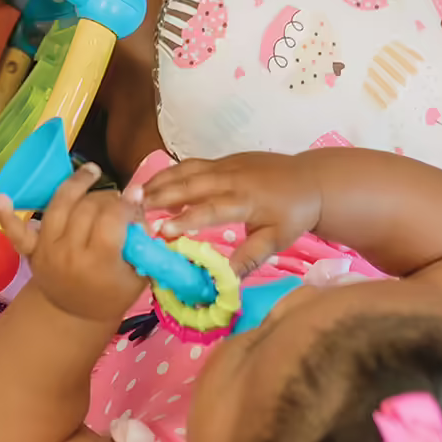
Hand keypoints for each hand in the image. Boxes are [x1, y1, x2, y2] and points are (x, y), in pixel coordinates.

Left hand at [0, 163, 142, 323]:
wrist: (74, 316)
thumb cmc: (111, 295)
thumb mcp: (137, 277)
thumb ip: (142, 244)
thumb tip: (141, 207)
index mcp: (99, 263)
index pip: (112, 219)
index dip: (126, 204)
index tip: (136, 197)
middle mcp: (69, 253)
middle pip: (88, 208)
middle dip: (108, 196)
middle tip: (119, 199)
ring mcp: (46, 251)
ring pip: (60, 205)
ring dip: (76, 184)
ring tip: (92, 172)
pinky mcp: (30, 251)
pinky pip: (16, 232)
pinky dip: (7, 215)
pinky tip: (2, 196)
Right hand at [138, 153, 319, 273]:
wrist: (310, 180)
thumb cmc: (293, 214)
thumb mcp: (276, 241)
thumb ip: (248, 258)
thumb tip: (223, 281)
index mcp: (245, 200)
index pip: (210, 210)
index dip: (185, 220)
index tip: (162, 232)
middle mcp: (231, 178)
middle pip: (190, 185)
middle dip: (160, 196)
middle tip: (131, 210)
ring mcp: (225, 165)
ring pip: (186, 170)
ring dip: (159, 181)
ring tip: (134, 196)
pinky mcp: (223, 160)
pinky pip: (191, 164)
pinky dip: (170, 173)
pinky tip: (154, 183)